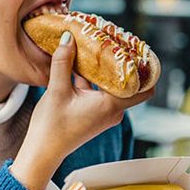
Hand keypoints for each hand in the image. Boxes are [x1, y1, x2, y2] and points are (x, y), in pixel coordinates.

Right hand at [13, 32, 153, 189]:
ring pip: (112, 86)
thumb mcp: (57, 90)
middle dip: (124, 64)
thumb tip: (69, 37)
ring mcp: (105, 113)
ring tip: (99, 47)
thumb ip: (63, 62)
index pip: (144, 89)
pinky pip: (100, 92)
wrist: (42, 151)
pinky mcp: (94, 113)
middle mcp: (113, 110)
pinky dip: (95, 79)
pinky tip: (81, 63)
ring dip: (106, 69)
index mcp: (111, 105)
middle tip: (117, 42)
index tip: (142, 52)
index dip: (147, 71)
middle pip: (128, 83)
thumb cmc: (52, 126)